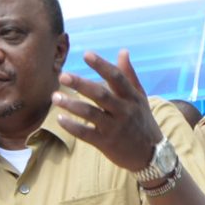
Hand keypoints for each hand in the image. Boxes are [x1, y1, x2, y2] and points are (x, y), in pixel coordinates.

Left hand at [53, 50, 165, 171]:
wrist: (150, 154)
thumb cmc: (142, 121)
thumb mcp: (140, 97)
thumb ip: (129, 75)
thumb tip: (123, 51)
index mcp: (132, 97)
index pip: (117, 77)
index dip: (102, 65)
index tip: (86, 54)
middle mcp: (124, 110)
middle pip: (101, 94)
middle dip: (81, 84)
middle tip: (63, 75)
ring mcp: (114, 127)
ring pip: (91, 113)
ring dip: (71, 104)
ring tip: (55, 97)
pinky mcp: (106, 142)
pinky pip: (86, 134)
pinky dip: (72, 126)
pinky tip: (59, 119)